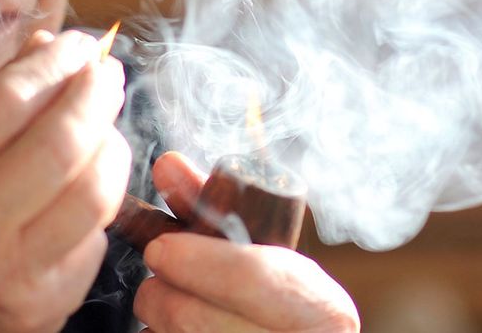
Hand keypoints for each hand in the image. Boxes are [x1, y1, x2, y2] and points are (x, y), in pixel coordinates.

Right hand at [0, 30, 132, 332]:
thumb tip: (50, 47)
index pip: (8, 101)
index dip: (55, 63)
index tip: (78, 45)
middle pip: (60, 144)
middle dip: (95, 95)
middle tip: (107, 73)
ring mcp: (6, 276)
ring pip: (93, 194)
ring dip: (112, 145)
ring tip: (106, 124)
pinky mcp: (41, 308)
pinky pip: (94, 240)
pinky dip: (100, 201)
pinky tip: (89, 182)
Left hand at [135, 152, 359, 331]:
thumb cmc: (277, 307)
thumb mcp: (266, 258)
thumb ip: (218, 212)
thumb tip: (167, 164)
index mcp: (323, 311)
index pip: (252, 280)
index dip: (198, 262)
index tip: (160, 249)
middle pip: (198, 321)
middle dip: (163, 296)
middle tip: (159, 282)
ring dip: (160, 323)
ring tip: (174, 309)